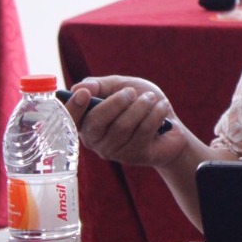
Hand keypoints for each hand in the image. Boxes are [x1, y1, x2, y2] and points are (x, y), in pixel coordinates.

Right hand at [66, 75, 185, 168]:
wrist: (171, 126)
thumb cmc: (140, 102)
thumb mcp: (120, 86)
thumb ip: (99, 85)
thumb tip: (78, 88)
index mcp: (86, 122)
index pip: (70, 120)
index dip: (73, 107)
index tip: (83, 94)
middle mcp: (95, 141)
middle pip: (96, 122)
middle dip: (116, 102)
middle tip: (132, 91)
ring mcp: (114, 151)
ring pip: (122, 126)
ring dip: (141, 106)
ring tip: (151, 98)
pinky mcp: (133, 156)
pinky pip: (142, 132)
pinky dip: (155, 114)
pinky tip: (161, 108)